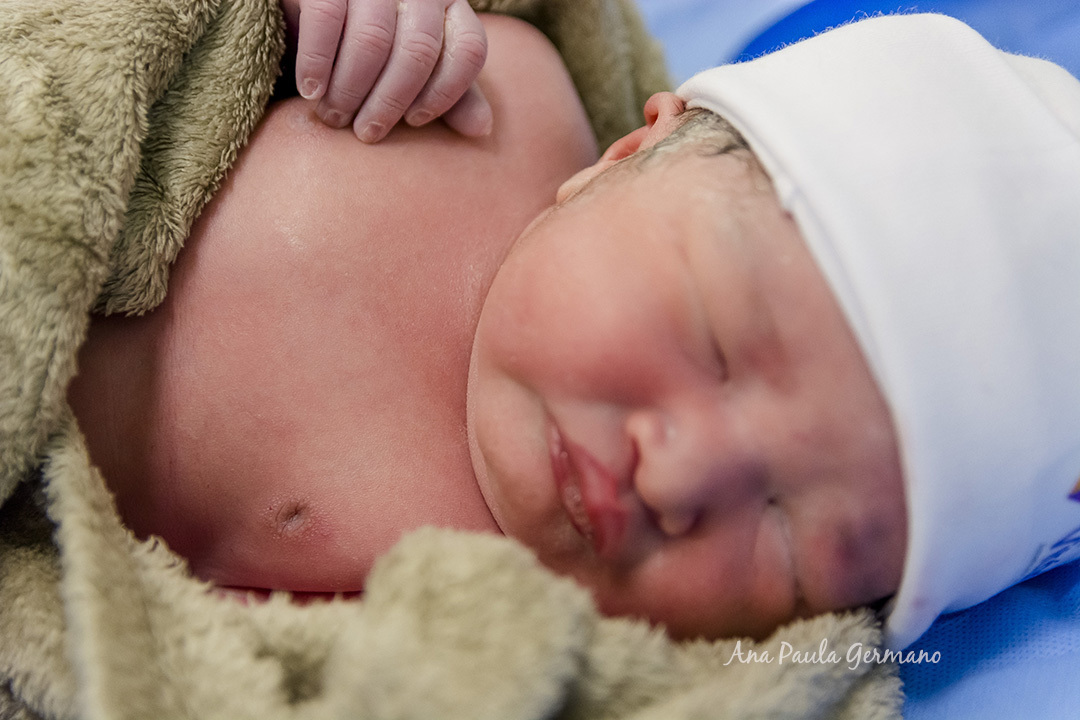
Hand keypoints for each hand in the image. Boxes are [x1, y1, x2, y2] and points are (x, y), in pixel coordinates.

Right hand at [287, 0, 491, 141]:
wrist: (322, 6)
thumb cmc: (377, 48)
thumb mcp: (418, 69)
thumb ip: (450, 93)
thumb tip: (482, 130)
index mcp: (451, 9)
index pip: (468, 49)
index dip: (446, 93)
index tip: (415, 122)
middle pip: (419, 51)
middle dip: (390, 100)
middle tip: (366, 133)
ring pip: (373, 39)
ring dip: (350, 88)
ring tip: (334, 118)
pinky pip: (327, 19)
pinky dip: (316, 62)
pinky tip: (311, 90)